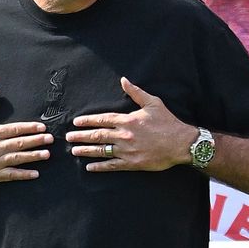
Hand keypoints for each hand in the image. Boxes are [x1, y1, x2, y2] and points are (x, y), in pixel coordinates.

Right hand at [0, 85, 50, 184]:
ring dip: (33, 156)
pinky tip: (35, 173)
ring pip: (17, 158)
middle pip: (19, 143)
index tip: (42, 127)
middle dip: (36, 141)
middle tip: (50, 139)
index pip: (14, 129)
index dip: (29, 128)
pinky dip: (23, 174)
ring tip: (47, 154)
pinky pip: (11, 175)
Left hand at [67, 77, 194, 170]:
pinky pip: (112, 165)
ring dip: (86, 151)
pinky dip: (100, 167)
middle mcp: (124, 135)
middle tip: (68, 138)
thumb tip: (124, 80)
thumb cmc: (168, 122)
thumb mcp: (153, 103)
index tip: (76, 122)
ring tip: (74, 151)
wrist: (180, 143)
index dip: (87, 121)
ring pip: (101, 150)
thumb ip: (136, 92)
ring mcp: (127, 150)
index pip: (102, 119)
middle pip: (97, 135)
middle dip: (81, 136)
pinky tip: (89, 167)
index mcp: (127, 120)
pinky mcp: (132, 163)